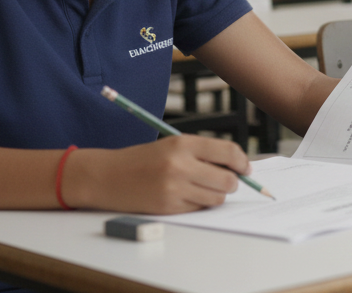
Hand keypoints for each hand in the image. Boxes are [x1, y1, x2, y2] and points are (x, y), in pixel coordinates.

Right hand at [63, 135, 250, 213]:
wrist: (106, 176)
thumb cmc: (142, 160)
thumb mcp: (172, 146)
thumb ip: (203, 153)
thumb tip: (237, 168)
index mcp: (183, 143)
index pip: (229, 152)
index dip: (242, 162)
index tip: (246, 168)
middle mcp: (180, 165)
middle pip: (228, 180)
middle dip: (233, 182)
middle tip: (227, 182)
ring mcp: (174, 188)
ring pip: (216, 197)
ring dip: (216, 195)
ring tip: (202, 188)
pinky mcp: (168, 207)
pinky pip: (199, 208)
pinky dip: (199, 204)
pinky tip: (186, 196)